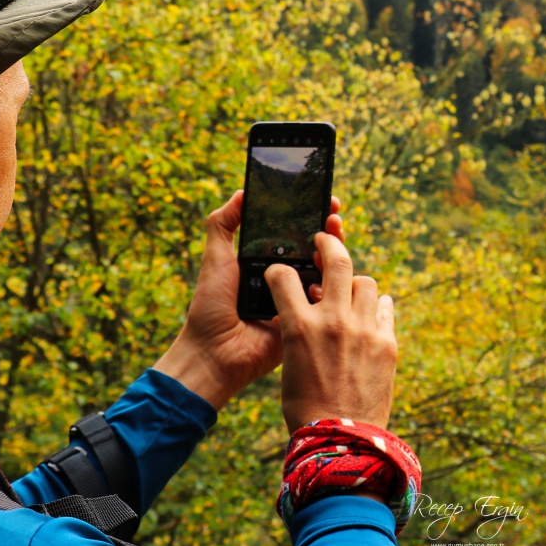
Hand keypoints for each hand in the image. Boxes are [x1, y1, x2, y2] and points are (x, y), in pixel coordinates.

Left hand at [152, 191, 345, 408]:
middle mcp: (285, 279)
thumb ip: (223, 225)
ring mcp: (298, 299)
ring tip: (332, 235)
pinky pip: (326, 301)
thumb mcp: (216, 258)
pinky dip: (331, 286)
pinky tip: (323, 276)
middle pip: (316, 249)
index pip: (295, 234)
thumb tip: (242, 192)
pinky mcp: (306, 321)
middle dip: (329, 229)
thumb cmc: (211, 306)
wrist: (214, 352)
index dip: (310, 216)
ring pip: (327, 272)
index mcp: (266, 262)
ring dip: (335, 253)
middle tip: (334, 215)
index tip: (323, 200)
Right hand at [266, 230, 396, 431]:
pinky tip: (371, 313)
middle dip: (328, 244)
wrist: (341, 440)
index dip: (279, 270)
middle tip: (324, 242)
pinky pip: (385, 307)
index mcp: (300, 327)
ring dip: (354, 284)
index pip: (284, 277)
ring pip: (366, 282)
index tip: (281, 272)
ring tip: (349, 294)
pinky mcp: (388, 342)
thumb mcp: (290, 363)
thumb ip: (298, 329)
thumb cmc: (306, 406)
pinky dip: (376, 307)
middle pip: (337, 261)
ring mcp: (365, 330)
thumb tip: (307, 307)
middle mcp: (334, 321)